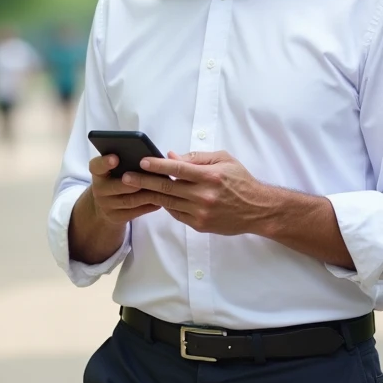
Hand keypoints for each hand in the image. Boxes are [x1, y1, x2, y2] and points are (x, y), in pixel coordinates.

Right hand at [84, 154, 162, 226]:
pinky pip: (135, 212)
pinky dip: (149, 206)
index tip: (115, 158)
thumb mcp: (114, 169)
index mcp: (98, 172)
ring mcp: (106, 205)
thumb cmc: (116, 178)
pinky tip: (160, 200)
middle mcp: (99, 189)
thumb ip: (125, 161)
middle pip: (115, 186)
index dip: (105, 162)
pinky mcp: (116, 217)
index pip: (96, 166)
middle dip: (133, 182)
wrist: (106, 204)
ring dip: (146, 195)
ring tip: (161, 188)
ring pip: (129, 200)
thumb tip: (147, 157)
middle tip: (148, 176)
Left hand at [126, 151, 278, 235]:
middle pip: (166, 187)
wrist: (257, 210)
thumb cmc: (241, 180)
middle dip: (143, 181)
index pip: (177, 169)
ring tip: (134, 188)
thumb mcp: (224, 160)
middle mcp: (203, 196)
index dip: (157, 165)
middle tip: (125, 177)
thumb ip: (197, 158)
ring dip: (150, 194)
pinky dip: (167, 205)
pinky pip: (176, 214)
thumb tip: (171, 157)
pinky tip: (158, 197)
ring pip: (168, 202)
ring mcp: (200, 212)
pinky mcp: (199, 225)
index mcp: (210, 176)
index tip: (141, 161)